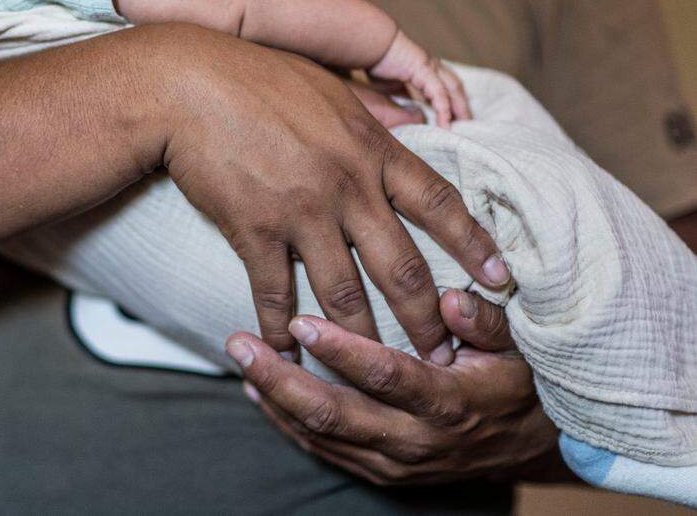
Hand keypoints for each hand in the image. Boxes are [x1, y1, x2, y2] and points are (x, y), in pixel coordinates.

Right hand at [158, 26, 509, 360]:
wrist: (189, 84)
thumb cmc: (258, 75)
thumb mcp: (330, 85)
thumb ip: (371, 115)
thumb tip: (411, 126)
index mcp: (372, 147)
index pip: (440, 204)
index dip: (475, 246)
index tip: (502, 281)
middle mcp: (348, 184)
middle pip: (402, 266)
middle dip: (427, 320)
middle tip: (445, 356)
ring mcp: (302, 210)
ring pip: (346, 293)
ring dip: (363, 340)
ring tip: (375, 372)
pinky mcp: (255, 229)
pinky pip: (276, 293)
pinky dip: (284, 328)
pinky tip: (289, 351)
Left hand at [226, 290, 567, 484]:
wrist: (532, 445)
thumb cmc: (518, 380)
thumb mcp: (518, 346)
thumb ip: (485, 322)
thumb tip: (451, 300)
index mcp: (449, 403)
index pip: (386, 377)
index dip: (341, 351)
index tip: (300, 321)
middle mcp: (416, 439)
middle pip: (335, 414)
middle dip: (280, 378)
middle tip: (240, 342)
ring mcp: (395, 462)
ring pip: (321, 435)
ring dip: (274, 398)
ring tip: (240, 360)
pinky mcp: (381, 472)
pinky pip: (324, 450)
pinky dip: (287, 423)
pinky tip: (259, 394)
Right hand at [369, 31, 470, 128]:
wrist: (369, 42)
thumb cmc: (374, 61)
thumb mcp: (387, 85)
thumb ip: (400, 96)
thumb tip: (412, 113)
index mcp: (422, 68)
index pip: (443, 86)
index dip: (451, 101)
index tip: (454, 118)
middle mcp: (430, 65)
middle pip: (454, 86)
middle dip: (462, 104)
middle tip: (467, 123)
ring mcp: (429, 65)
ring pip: (452, 89)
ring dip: (459, 107)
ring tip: (464, 125)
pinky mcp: (423, 68)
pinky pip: (437, 92)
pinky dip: (443, 108)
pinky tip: (445, 123)